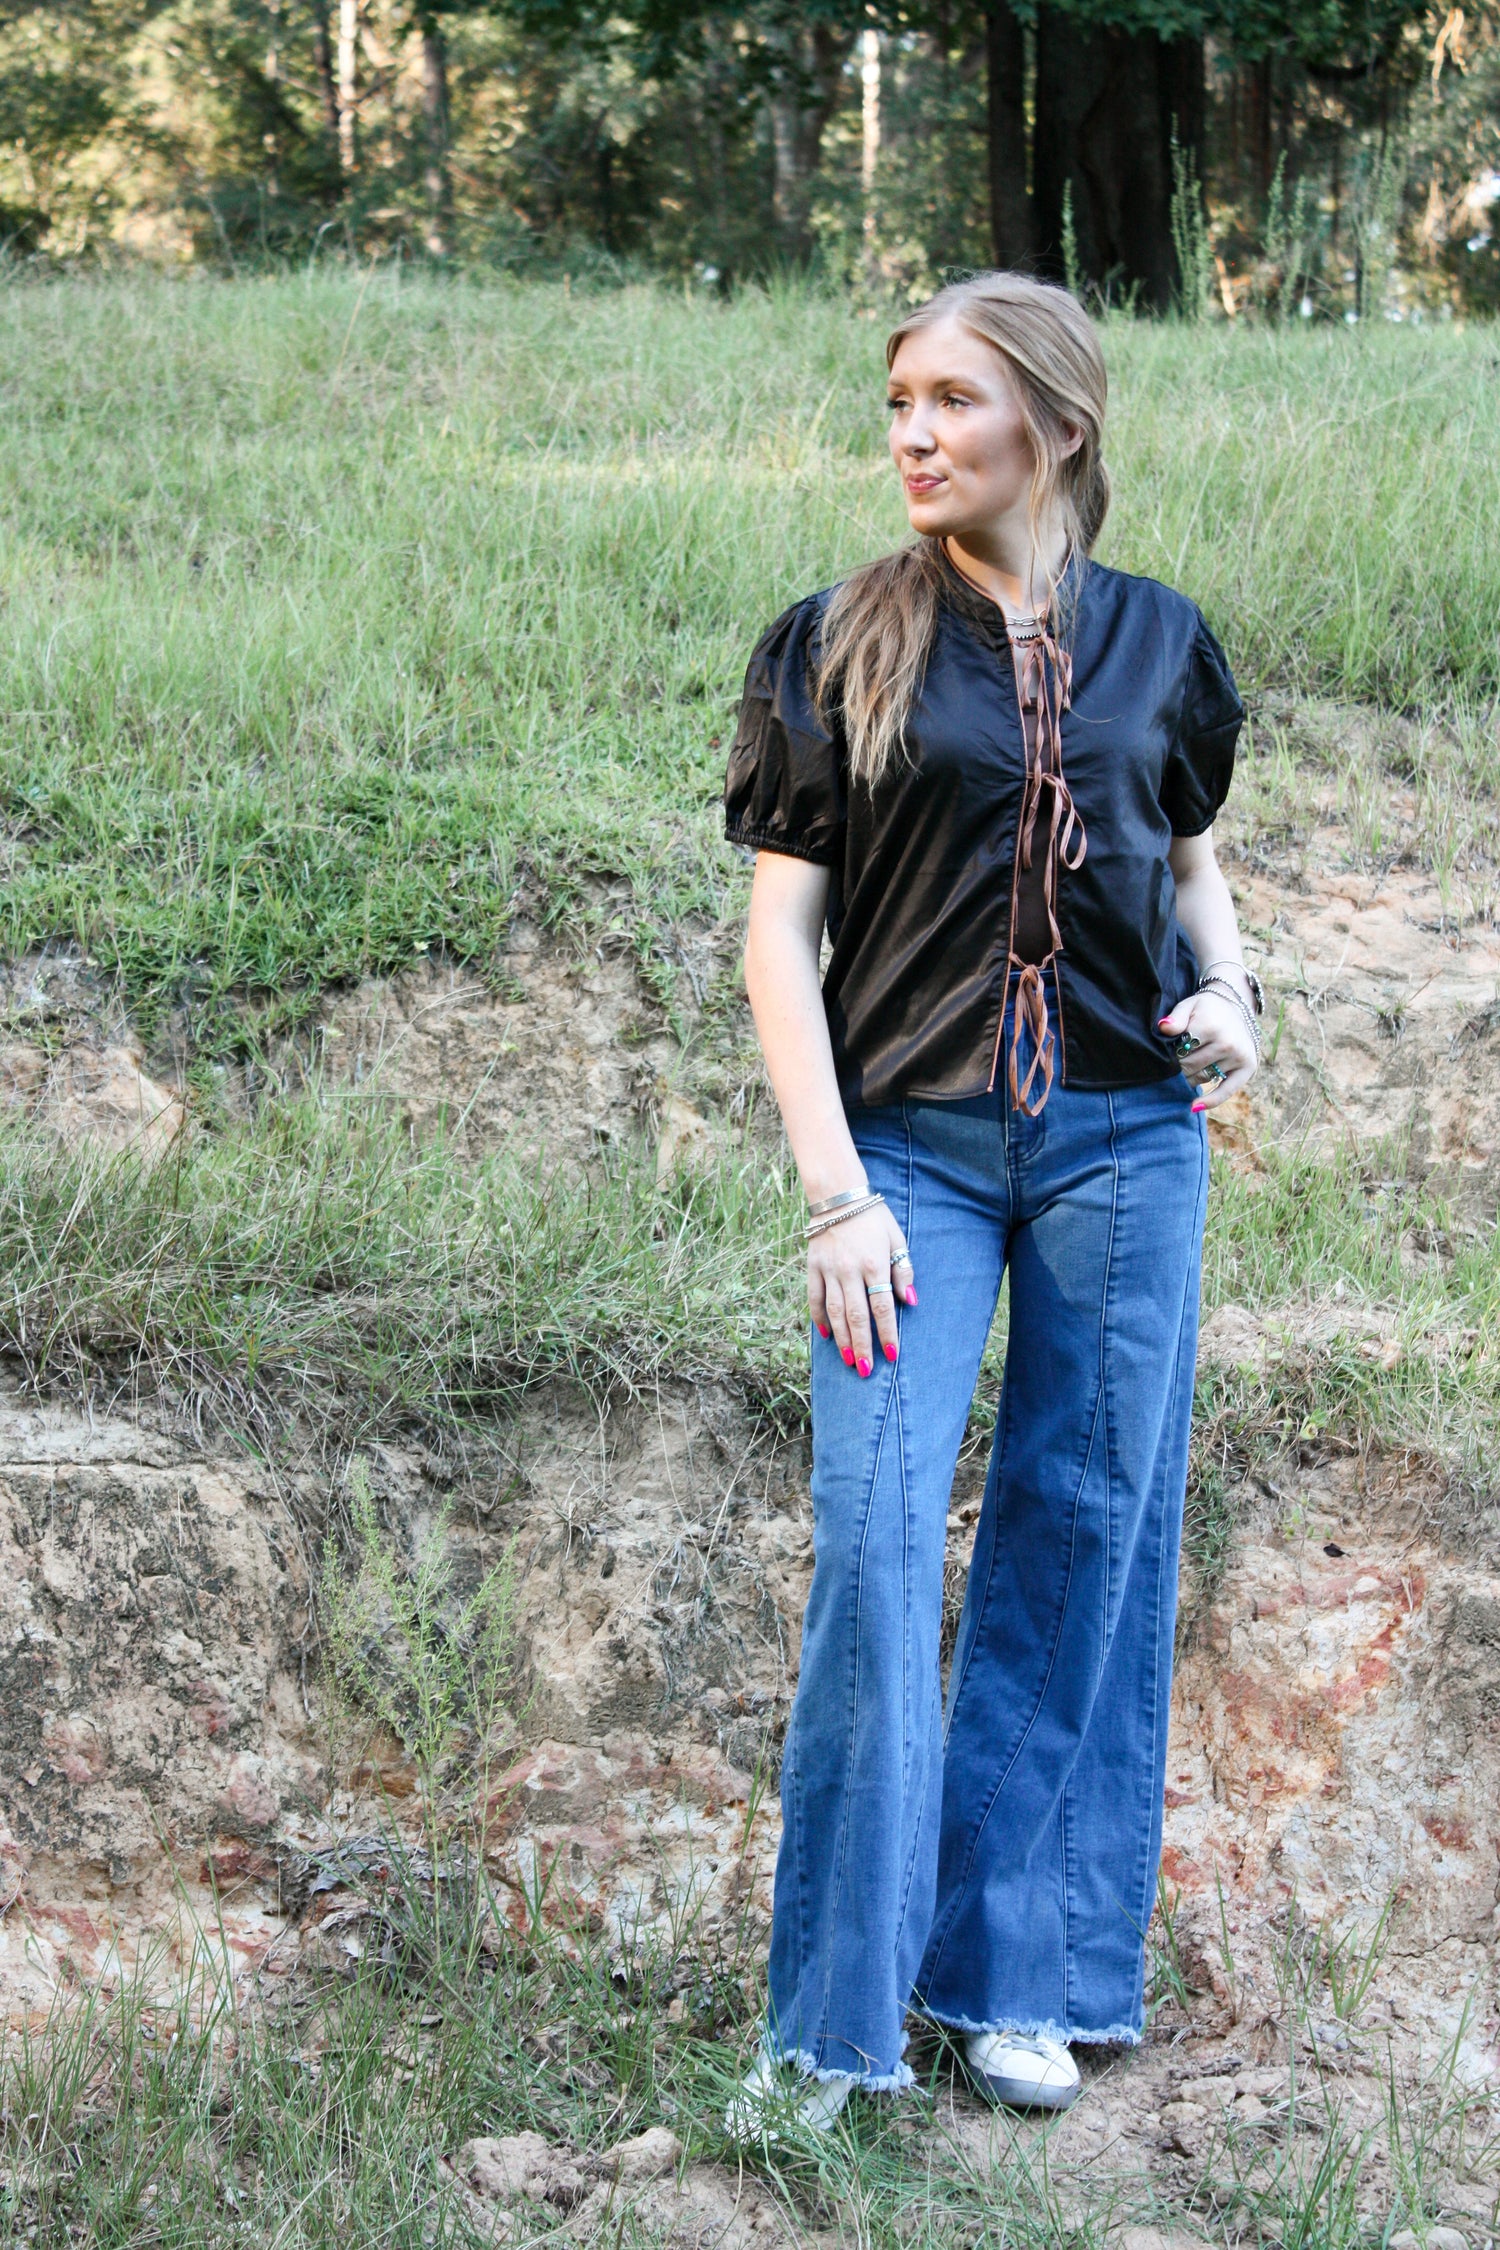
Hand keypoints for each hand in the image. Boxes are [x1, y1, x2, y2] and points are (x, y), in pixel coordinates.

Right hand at [808, 1204, 915, 1375]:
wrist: (837, 1195)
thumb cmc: (873, 1218)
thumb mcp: (896, 1238)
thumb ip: (902, 1270)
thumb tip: (910, 1301)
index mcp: (874, 1264)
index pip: (882, 1307)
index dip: (887, 1332)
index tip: (892, 1354)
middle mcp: (850, 1270)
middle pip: (856, 1316)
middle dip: (862, 1345)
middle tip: (867, 1369)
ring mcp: (828, 1270)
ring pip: (835, 1312)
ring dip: (842, 1339)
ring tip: (849, 1361)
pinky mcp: (813, 1267)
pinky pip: (814, 1297)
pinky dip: (819, 1317)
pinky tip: (826, 1335)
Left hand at [1158, 990, 1257, 1109]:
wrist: (1236, 1007)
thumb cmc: (1207, 1008)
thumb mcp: (1190, 1005)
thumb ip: (1176, 1017)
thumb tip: (1164, 1028)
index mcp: (1211, 1027)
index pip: (1180, 1052)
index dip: (1170, 1055)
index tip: (1166, 1053)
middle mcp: (1227, 1043)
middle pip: (1190, 1066)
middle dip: (1177, 1067)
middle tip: (1172, 1063)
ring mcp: (1238, 1057)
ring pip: (1202, 1077)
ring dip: (1189, 1078)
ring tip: (1182, 1072)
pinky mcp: (1248, 1068)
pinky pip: (1227, 1090)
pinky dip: (1211, 1101)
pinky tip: (1195, 1106)